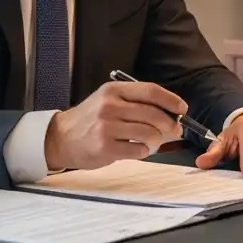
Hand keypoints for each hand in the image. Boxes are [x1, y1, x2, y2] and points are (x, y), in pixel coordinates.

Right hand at [43, 80, 185, 170]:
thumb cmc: (90, 119)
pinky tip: (137, 149)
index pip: (151, 91)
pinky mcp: (105, 147)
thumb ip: (136, 103)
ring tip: (152, 142)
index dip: (171, 100)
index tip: (182, 109)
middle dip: (170, 124)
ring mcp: (106, 127)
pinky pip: (138, 150)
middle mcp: (110, 106)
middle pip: (153, 114)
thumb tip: (171, 113)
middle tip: (175, 130)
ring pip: (149, 133)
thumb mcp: (109, 100)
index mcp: (114, 90)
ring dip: (157, 140)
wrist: (61, 138)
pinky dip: (144, 152)